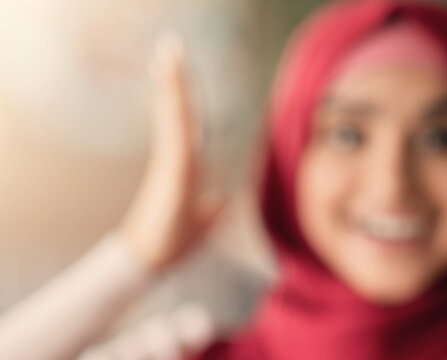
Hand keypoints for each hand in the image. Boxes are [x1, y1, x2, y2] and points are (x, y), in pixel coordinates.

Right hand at [118, 34, 222, 272]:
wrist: (151, 262)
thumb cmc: (173, 242)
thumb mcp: (203, 222)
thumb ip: (213, 210)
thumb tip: (222, 201)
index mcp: (188, 165)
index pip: (191, 122)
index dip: (187, 95)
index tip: (179, 67)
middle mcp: (180, 160)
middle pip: (181, 112)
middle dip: (177, 80)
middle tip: (170, 46)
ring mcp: (175, 166)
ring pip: (177, 119)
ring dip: (175, 88)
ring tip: (169, 56)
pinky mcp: (173, 177)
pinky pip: (179, 141)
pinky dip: (176, 116)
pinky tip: (175, 95)